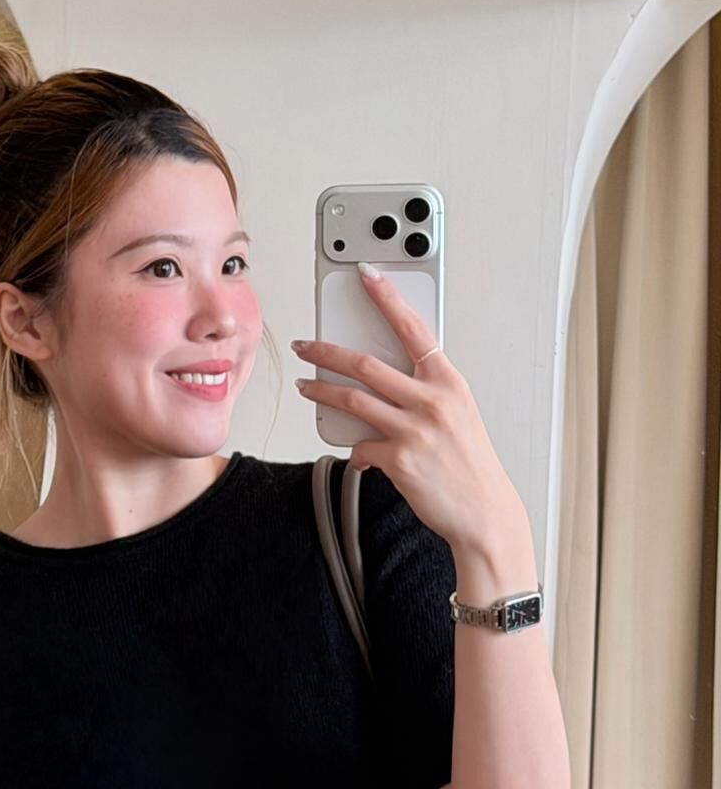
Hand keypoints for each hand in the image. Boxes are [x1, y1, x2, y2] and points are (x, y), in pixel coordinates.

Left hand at [292, 263, 524, 550]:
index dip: (387, 298)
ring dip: (321, 391)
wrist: (485, 512)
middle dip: (326, 351)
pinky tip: (360, 456)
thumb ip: (425, 393)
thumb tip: (385, 383)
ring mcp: (415, 429)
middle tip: (305, 346)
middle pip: (366, 363)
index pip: (413, 328)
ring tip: (305, 386)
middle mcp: (432, 400)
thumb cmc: (470, 466)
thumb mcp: (459, 416)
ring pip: (353, 399)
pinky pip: (360, 447)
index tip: (367, 275)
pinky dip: (355, 451)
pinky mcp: (399, 459)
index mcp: (448, 382)